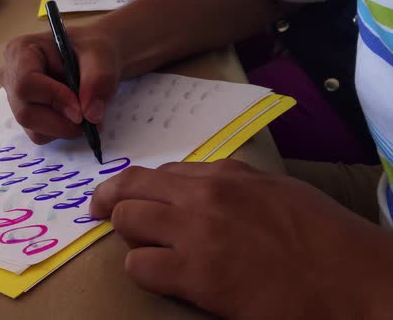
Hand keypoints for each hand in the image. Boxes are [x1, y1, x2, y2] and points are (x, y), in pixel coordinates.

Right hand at [0, 27, 120, 143]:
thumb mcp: (101, 55)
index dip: (54, 100)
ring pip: (33, 128)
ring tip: (85, 112)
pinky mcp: (26, 115)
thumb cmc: (91, 48)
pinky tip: (74, 114)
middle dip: (61, 122)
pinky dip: (62, 131)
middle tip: (90, 120)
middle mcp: (10, 76)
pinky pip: (40, 134)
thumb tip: (90, 115)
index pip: (26, 84)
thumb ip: (97, 81)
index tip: (81, 109)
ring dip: (64, 128)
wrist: (92, 56)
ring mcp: (15, 98)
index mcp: (20, 52)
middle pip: (26, 113)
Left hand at [90, 160, 392, 318]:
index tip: (124, 196)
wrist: (350, 277)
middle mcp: (203, 195)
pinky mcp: (195, 274)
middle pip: (130, 187)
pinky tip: (161, 276)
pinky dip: (142, 270)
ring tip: (143, 248)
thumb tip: (198, 187)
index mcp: (224, 174)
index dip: (138, 187)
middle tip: (99, 213)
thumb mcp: (275, 191)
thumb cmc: (321, 235)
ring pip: (126, 219)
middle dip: (111, 202)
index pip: (160, 172)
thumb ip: (233, 185)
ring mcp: (196, 232)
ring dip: (127, 235)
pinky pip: (139, 265)